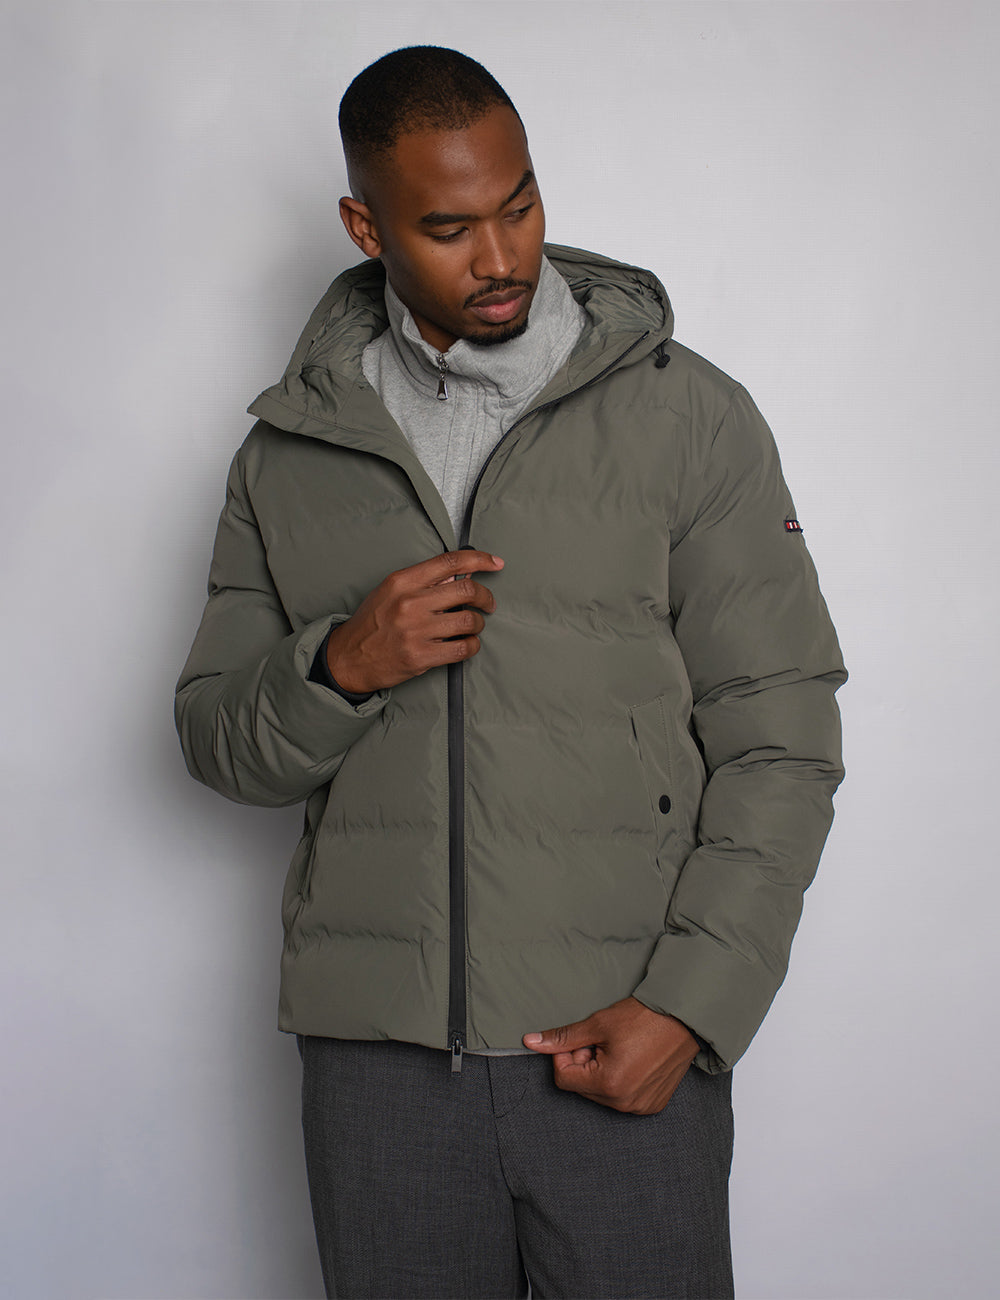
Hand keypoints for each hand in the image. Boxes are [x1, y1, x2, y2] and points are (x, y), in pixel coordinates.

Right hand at [325, 550, 503, 693]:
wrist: (349, 657)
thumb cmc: (373, 622)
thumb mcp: (391, 591)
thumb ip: (425, 581)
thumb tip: (462, 573)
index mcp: (402, 581)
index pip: (450, 562)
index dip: (479, 559)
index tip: (496, 563)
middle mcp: (410, 603)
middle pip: (467, 590)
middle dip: (485, 597)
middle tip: (488, 604)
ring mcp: (416, 631)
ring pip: (470, 621)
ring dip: (478, 624)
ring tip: (472, 627)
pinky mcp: (421, 657)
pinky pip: (464, 649)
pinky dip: (472, 645)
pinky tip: (466, 644)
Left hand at [522, 996, 699, 1114]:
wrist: (684, 1018)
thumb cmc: (643, 1017)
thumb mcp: (597, 1023)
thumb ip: (563, 1037)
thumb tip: (530, 1042)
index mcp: (609, 1084)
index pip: (564, 1078)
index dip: (565, 1055)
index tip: (581, 1039)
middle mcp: (625, 1103)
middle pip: (582, 1087)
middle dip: (583, 1063)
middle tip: (601, 1041)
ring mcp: (641, 1106)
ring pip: (601, 1093)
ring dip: (601, 1072)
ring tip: (620, 1049)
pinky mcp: (653, 1104)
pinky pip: (623, 1097)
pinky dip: (620, 1080)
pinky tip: (633, 1059)